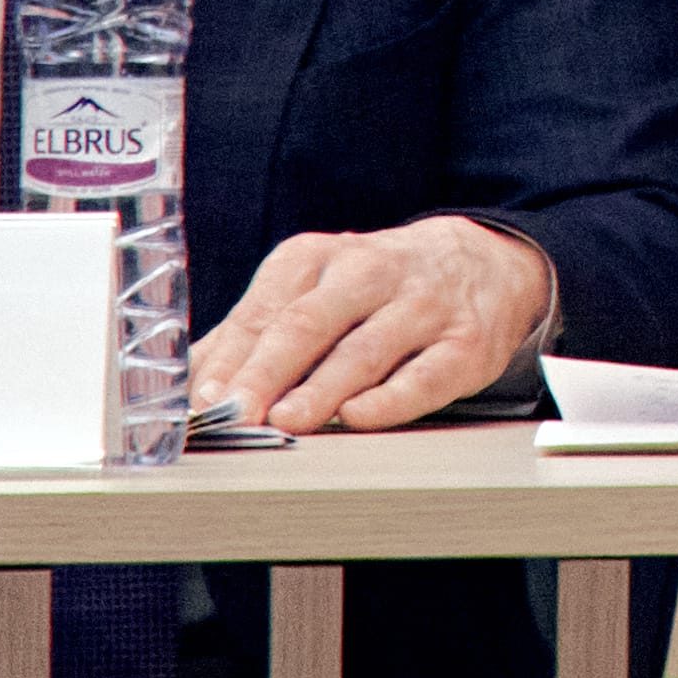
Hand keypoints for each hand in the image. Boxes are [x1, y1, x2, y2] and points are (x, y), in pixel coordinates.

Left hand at [190, 215, 557, 434]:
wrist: (486, 260)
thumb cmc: (380, 287)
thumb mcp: (315, 289)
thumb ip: (254, 333)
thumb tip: (191, 385)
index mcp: (319, 258)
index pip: (265, 311)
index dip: (230, 359)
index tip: (202, 400)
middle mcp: (370, 273)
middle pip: (309, 322)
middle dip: (267, 370)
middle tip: (234, 411)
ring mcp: (422, 307)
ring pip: (365, 349)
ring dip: (322, 387)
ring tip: (287, 420)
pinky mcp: (465, 343)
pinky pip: (427, 373)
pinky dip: (392, 397)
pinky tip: (360, 417)